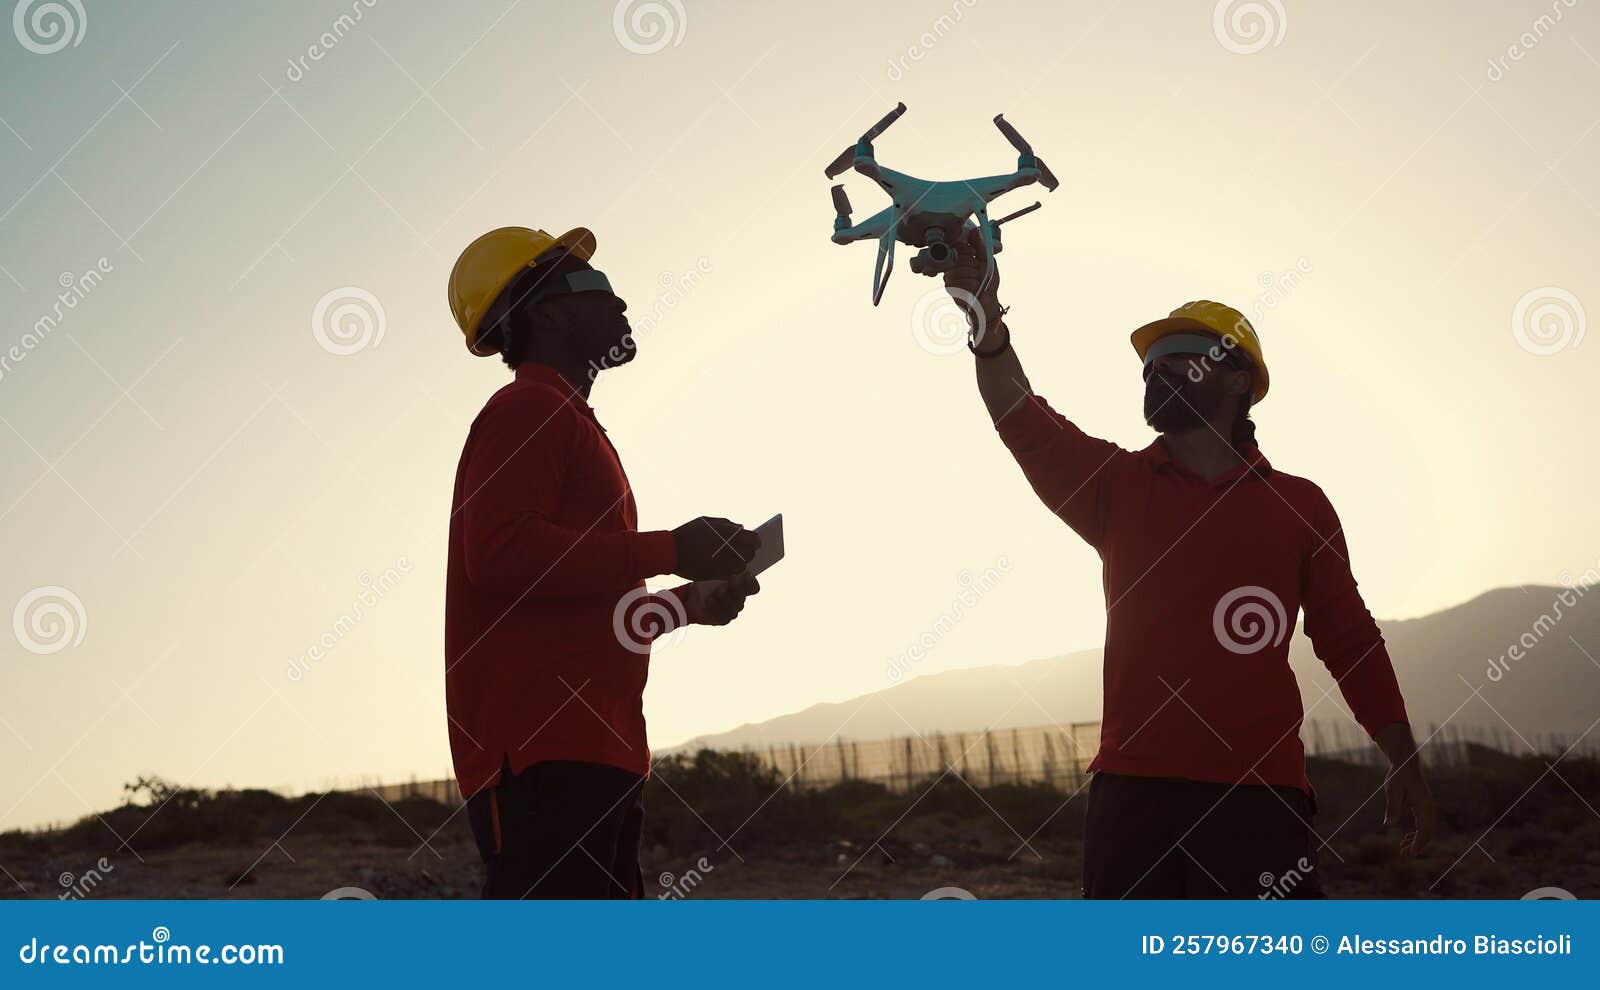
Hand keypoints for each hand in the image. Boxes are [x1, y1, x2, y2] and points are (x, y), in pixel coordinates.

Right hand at [671, 517, 760, 580]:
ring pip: (742, 567)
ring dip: (739, 565)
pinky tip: (724, 569)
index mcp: (728, 532)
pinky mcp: (716, 574)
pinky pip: (731, 576)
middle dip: (748, 554)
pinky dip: (730, 573)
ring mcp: (723, 562)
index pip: (754, 539)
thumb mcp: (706, 521)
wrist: (670, 550)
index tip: (754, 544)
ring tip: (732, 562)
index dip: (755, 542)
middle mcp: (729, 548)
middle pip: (750, 554)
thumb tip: (739, 527)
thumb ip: (725, 523)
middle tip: (742, 554)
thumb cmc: (687, 533)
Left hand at [685, 571, 759, 625]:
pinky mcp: (724, 620)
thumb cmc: (704, 585)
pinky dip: (716, 606)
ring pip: (735, 606)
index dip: (751, 582)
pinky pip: (724, 614)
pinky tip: (709, 601)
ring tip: (716, 592)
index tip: (744, 575)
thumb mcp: (715, 575)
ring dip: (725, 597)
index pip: (754, 588)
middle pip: (744, 596)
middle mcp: (738, 601)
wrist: (689, 598)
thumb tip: (742, 566)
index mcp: (740, 588)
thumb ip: (728, 571)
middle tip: (730, 580)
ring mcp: (732, 611)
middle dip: (736, 587)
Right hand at [944, 228, 1003, 342]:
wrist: (987, 302)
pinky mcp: (950, 288)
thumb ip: (980, 246)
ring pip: (961, 270)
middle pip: (960, 258)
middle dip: (973, 265)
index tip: (975, 258)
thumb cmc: (987, 282)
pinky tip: (973, 289)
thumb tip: (974, 230)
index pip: (959, 246)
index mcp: (960, 258)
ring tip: (976, 282)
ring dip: (974, 276)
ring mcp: (949, 278)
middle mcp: (952, 267)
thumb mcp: (987, 260)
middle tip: (978, 273)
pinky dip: (971, 285)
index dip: (969, 251)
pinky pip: (961, 281)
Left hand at [1375, 723, 1435, 856]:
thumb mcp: (1393, 791)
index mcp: (1424, 806)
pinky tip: (1406, 837)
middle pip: (1428, 832)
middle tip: (1403, 853)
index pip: (1425, 830)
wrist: (1405, 763)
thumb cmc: (1398, 775)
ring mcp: (1427, 807)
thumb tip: (1389, 825)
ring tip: (1402, 847)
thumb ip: (1392, 807)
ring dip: (1417, 839)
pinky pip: (1423, 824)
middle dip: (1418, 844)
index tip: (1410, 854)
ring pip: (1426, 829)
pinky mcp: (1422, 806)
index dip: (1418, 843)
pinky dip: (1417, 832)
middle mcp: (1429, 808)